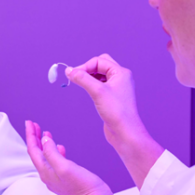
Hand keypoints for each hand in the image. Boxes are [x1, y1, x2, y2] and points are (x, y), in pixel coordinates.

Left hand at [25, 121, 118, 194]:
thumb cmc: (83, 187)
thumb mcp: (65, 167)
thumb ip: (52, 153)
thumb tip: (44, 141)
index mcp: (46, 172)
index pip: (33, 150)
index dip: (30, 135)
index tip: (29, 123)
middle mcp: (48, 176)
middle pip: (37, 153)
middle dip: (35, 138)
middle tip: (34, 125)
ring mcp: (57, 179)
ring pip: (46, 157)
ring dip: (44, 144)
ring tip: (44, 133)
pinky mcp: (66, 180)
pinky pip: (56, 162)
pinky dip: (55, 152)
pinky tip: (60, 148)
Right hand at [64, 55, 164, 188]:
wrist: (125, 132)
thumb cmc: (117, 112)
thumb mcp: (97, 91)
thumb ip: (82, 78)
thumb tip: (69, 70)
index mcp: (121, 73)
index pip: (99, 61)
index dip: (85, 66)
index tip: (73, 75)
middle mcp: (120, 78)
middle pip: (100, 65)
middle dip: (87, 69)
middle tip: (77, 77)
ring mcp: (117, 88)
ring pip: (100, 75)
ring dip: (89, 77)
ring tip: (81, 84)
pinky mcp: (112, 98)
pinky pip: (100, 85)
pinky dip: (92, 86)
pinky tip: (88, 93)